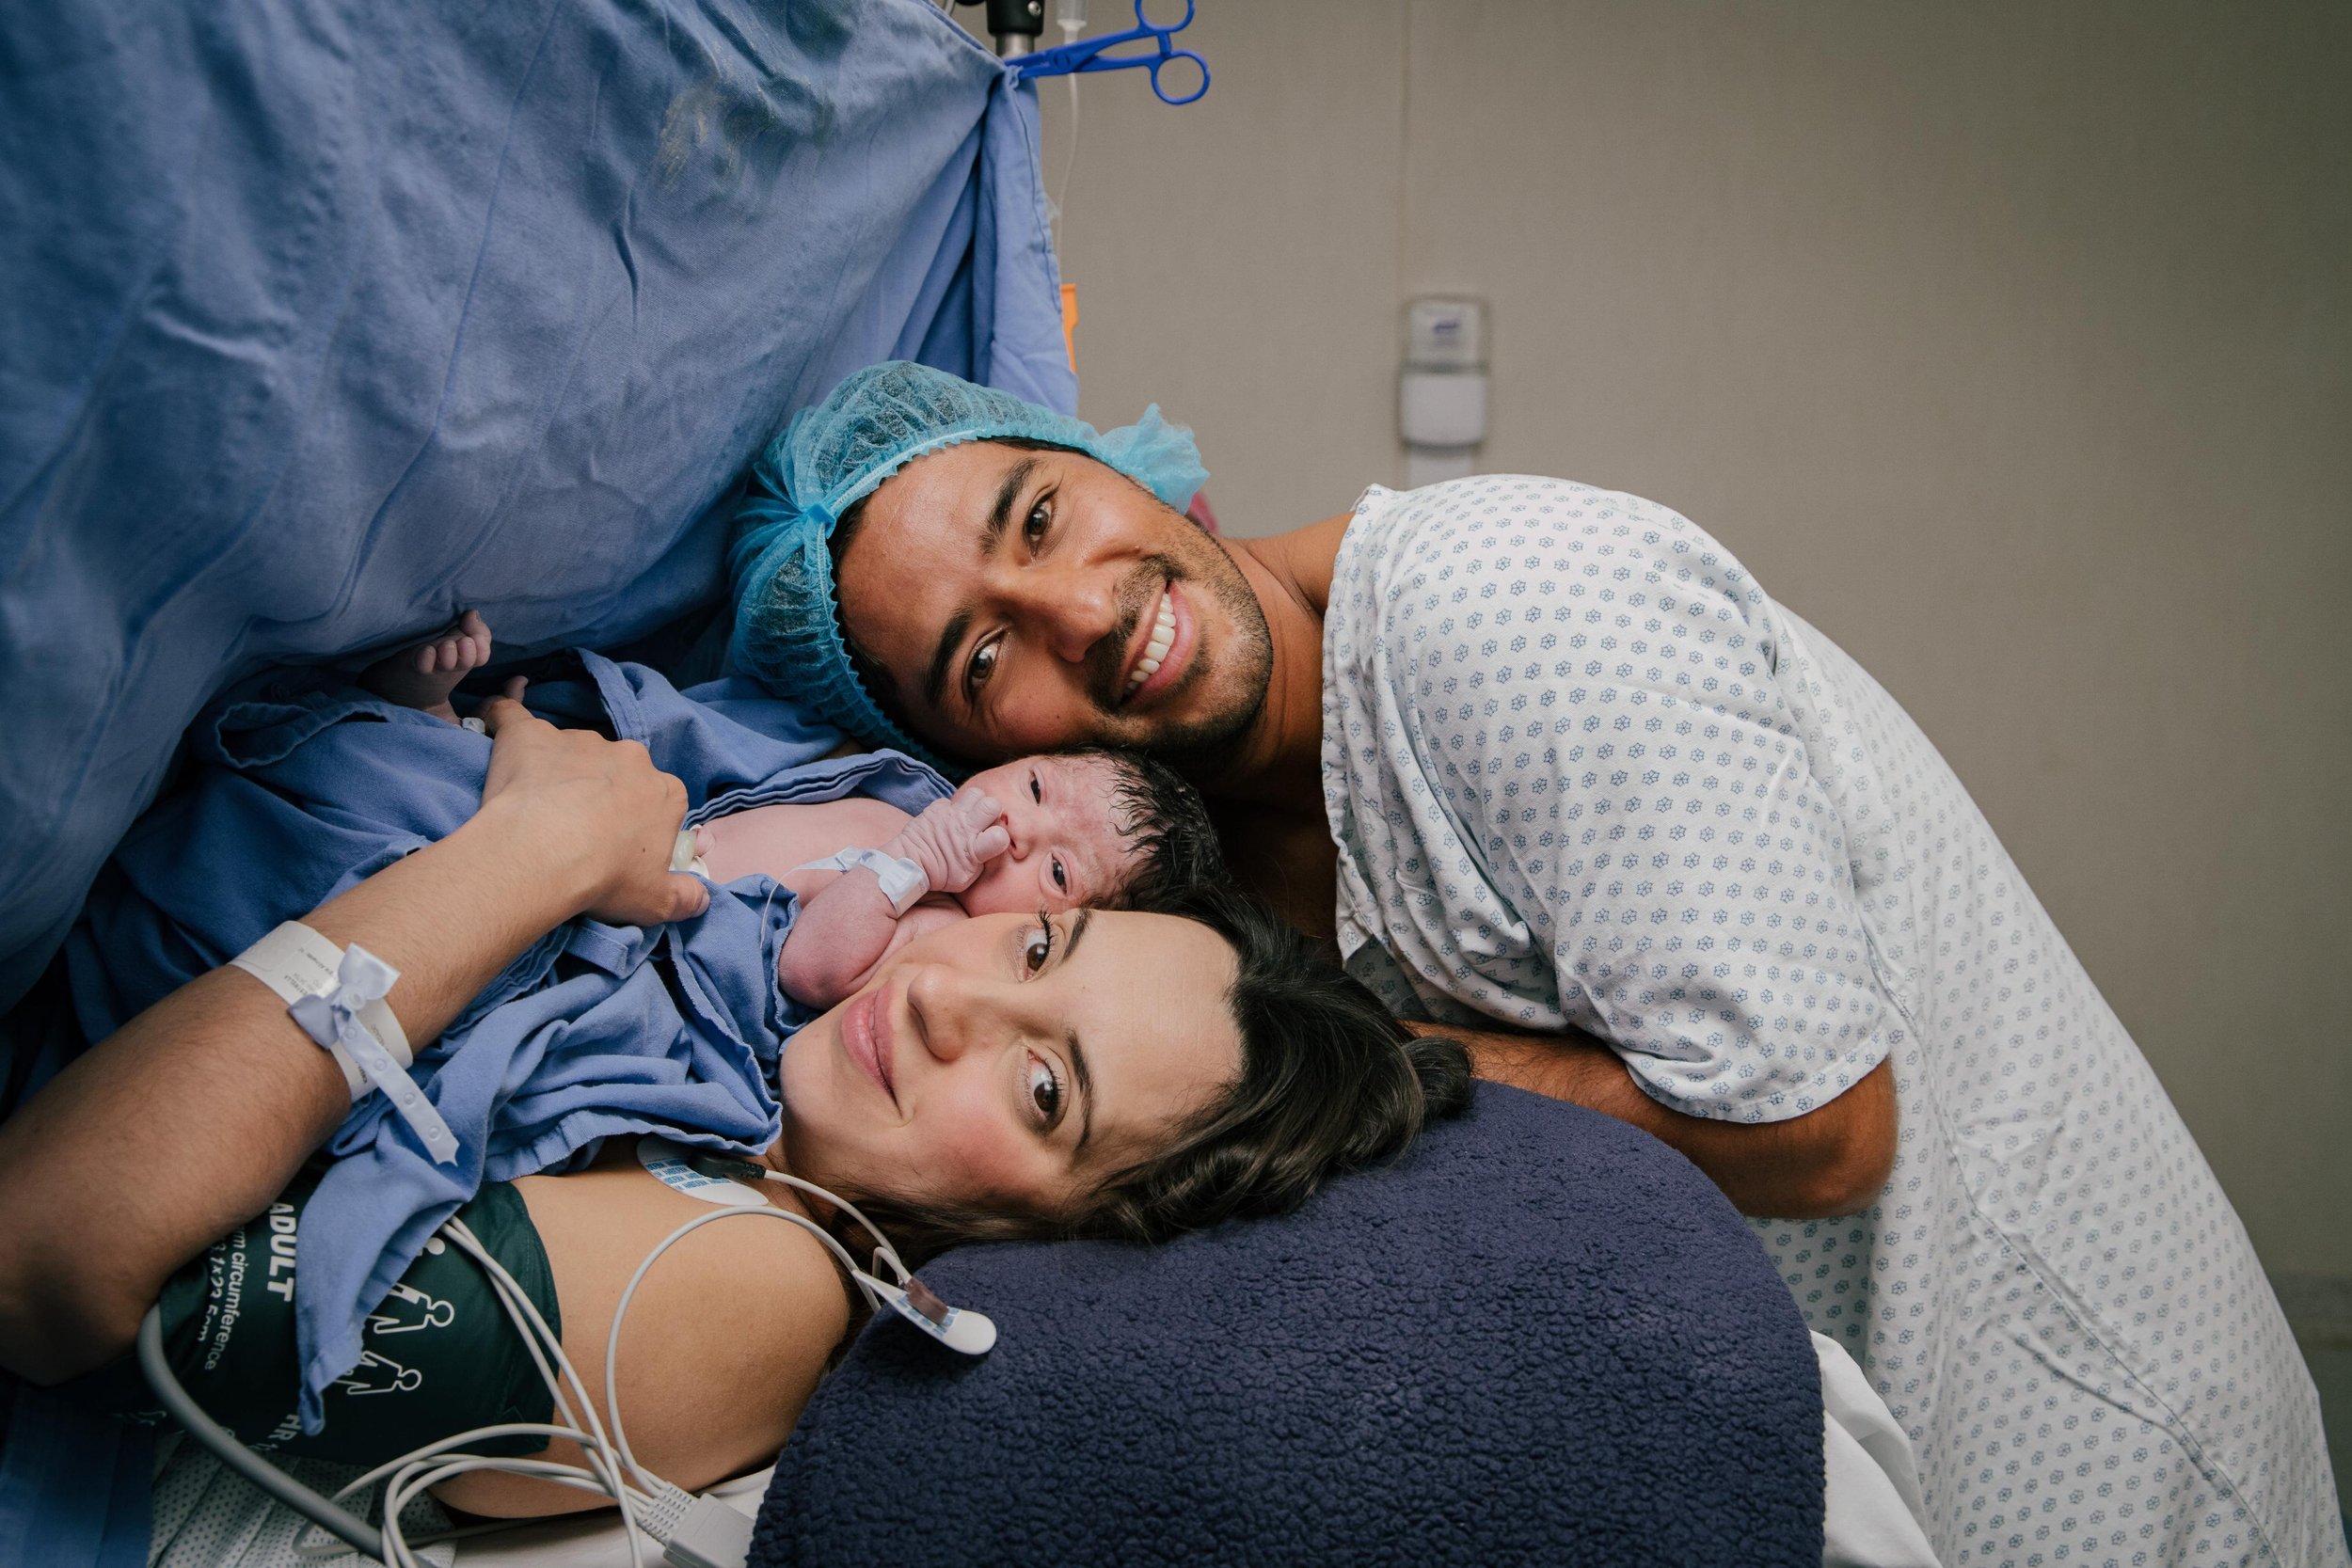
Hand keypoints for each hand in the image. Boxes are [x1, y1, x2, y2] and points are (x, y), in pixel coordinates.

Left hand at [474, 683, 709, 925]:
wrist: (542, 856)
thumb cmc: (605, 879)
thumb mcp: (658, 903)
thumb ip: (687, 898)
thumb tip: (701, 898)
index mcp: (665, 792)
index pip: (661, 802)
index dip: (641, 825)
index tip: (621, 849)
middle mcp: (629, 757)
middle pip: (619, 772)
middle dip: (604, 794)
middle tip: (578, 832)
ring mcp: (579, 742)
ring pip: (572, 753)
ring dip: (561, 771)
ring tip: (537, 808)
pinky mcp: (531, 735)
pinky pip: (512, 715)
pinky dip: (502, 717)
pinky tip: (492, 721)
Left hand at [883, 787, 1009, 895]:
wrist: (910, 865)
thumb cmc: (940, 874)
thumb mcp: (967, 878)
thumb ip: (983, 860)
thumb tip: (993, 846)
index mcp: (973, 849)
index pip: (1000, 836)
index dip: (1002, 837)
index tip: (995, 841)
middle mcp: (963, 828)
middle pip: (991, 804)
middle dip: (993, 811)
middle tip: (985, 821)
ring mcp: (949, 815)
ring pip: (975, 793)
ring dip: (976, 802)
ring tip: (971, 815)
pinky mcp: (936, 808)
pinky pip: (951, 800)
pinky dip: (952, 808)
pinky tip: (949, 819)